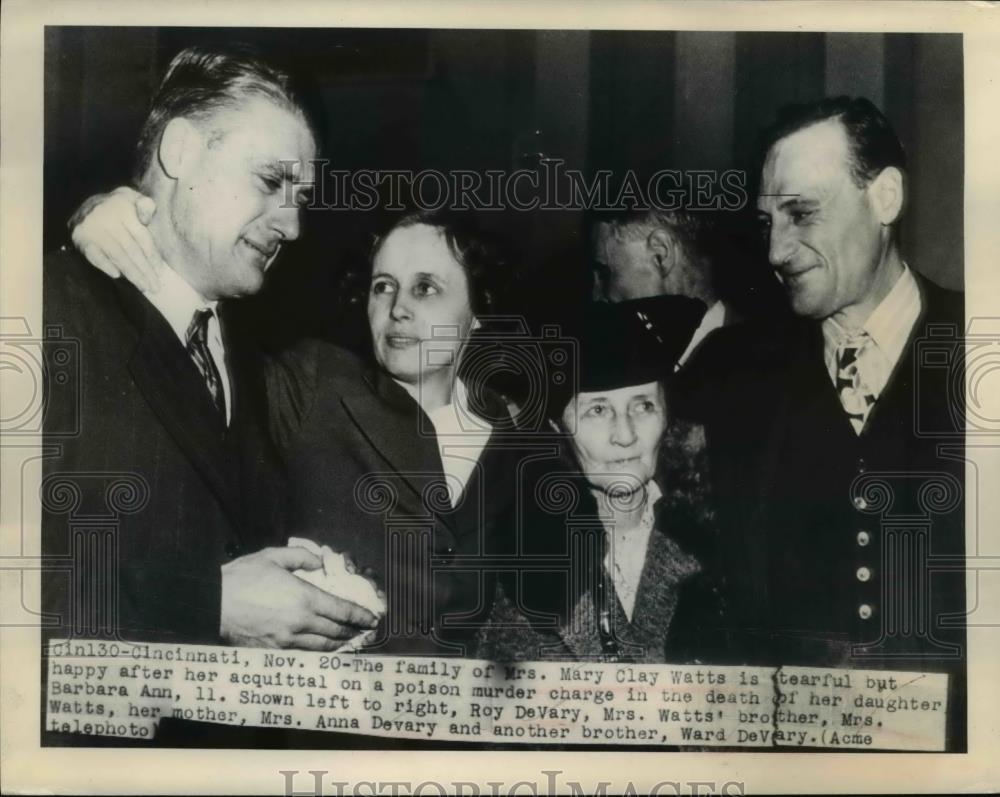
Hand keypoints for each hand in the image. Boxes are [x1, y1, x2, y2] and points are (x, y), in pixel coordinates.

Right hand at [69, 185, 164, 292]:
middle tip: (155, 287)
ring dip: (131, 273)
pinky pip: (94, 255)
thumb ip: (146, 205)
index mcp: (124, 210)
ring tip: (143, 287)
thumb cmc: (117, 206)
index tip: (160, 271)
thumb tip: (146, 218)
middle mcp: (108, 219)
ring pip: (117, 255)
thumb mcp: (132, 198)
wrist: (83, 205)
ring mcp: (93, 229)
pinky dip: (104, 265)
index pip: (142, 237)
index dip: (152, 255)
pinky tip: (116, 275)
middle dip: (145, 270)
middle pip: (131, 249)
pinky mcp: (81, 238)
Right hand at [220, 546, 379, 649]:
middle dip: (354, 631)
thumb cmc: (240, 578)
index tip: (372, 618)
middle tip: (364, 630)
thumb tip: (319, 562)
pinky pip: (303, 655)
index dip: (361, 616)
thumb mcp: (273, 557)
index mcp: (304, 598)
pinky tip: (322, 650)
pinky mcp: (272, 652)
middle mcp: (300, 623)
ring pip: (322, 647)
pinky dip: (317, 653)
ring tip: (348, 641)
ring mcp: (286, 641)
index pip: (342, 611)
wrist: (210, 603)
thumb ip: (301, 557)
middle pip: (337, 631)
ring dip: (339, 644)